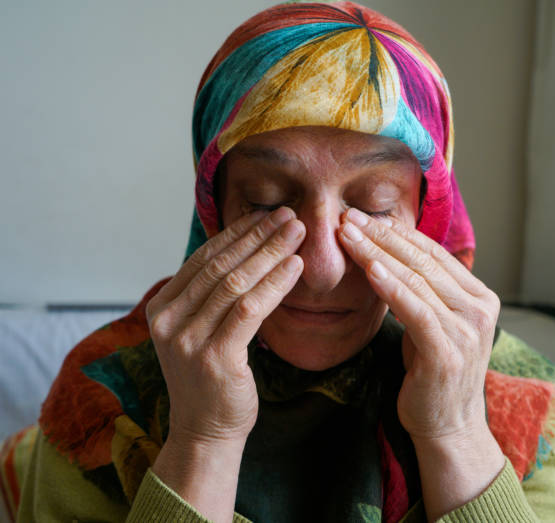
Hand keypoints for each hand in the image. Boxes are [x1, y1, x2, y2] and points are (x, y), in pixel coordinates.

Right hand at [145, 207, 304, 445]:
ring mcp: (187, 340)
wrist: (205, 432)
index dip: (237, 234)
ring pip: (235, 282)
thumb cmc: (209, 379)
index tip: (265, 215)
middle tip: (289, 216)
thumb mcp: (198, 330)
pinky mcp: (214, 358)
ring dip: (271, 253)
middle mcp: (168, 321)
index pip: (203, 259)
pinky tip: (295, 267)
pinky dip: (275, 284)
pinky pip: (250, 309)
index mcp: (162, 308)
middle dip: (259, 236)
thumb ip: (209, 295)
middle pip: (221, 266)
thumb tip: (244, 250)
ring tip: (297, 233)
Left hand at [338, 208, 499, 440]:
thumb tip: (390, 253)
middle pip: (423, 261)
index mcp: (479, 296)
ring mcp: (467, 329)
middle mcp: (479, 308)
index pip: (433, 254)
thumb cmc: (433, 370)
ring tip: (349, 235)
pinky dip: (391, 287)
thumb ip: (423, 290)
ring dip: (378, 253)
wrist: (448, 425)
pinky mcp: (447, 351)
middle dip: (382, 236)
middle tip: (349, 217)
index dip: (397, 232)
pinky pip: (415, 310)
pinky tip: (370, 269)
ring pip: (416, 279)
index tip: (364, 217)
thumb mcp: (433, 322)